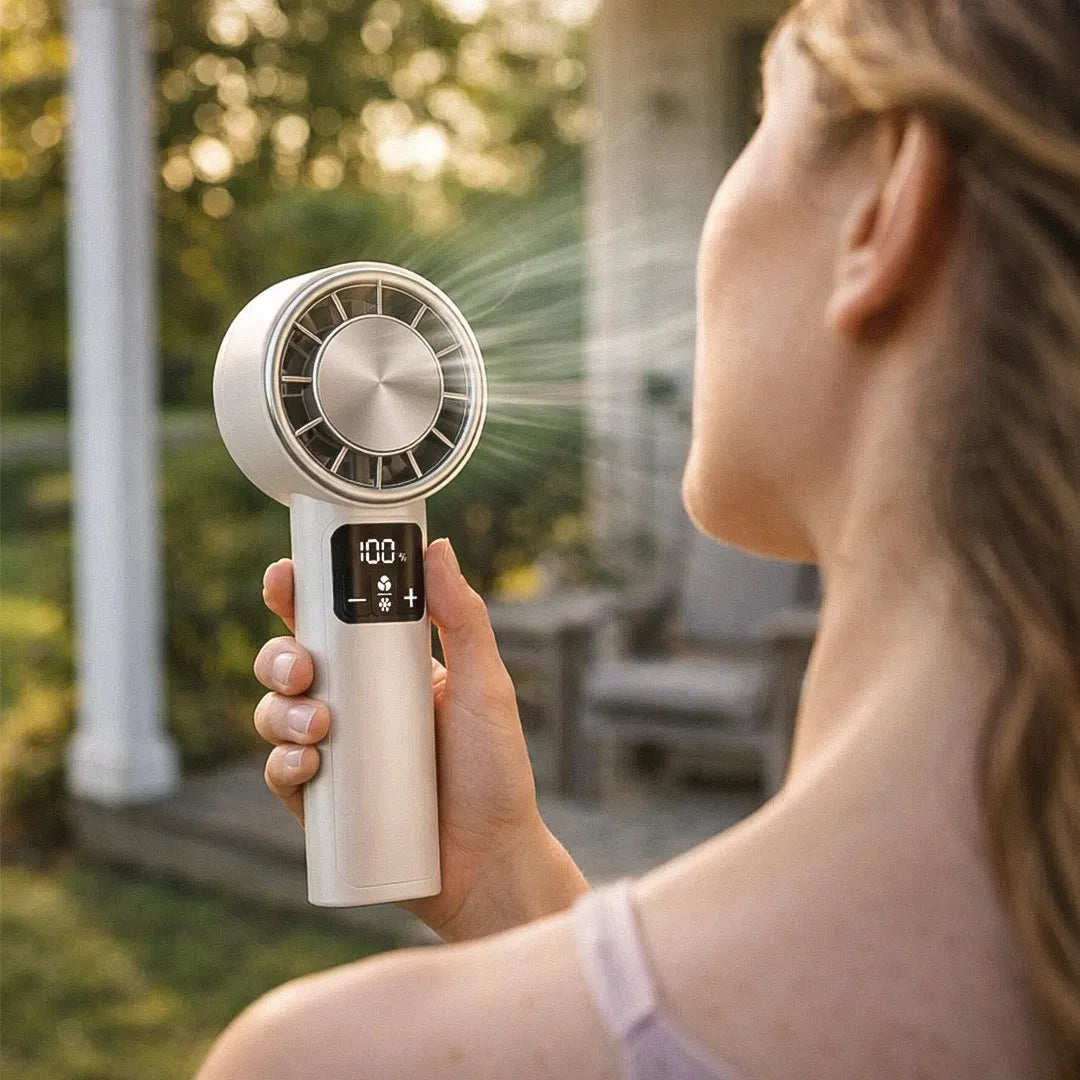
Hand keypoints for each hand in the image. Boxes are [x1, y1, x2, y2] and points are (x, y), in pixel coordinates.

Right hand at [252, 539, 586, 940]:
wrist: (490, 862)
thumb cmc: (495, 771)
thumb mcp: (485, 686)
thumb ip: (464, 618)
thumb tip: (436, 548)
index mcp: (387, 669)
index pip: (333, 620)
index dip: (301, 596)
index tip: (287, 577)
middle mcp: (355, 706)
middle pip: (291, 662)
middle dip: (280, 655)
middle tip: (303, 667)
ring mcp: (335, 753)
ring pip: (275, 714)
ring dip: (278, 711)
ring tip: (318, 728)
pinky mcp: (323, 803)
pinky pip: (282, 774)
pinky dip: (282, 764)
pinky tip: (306, 763)